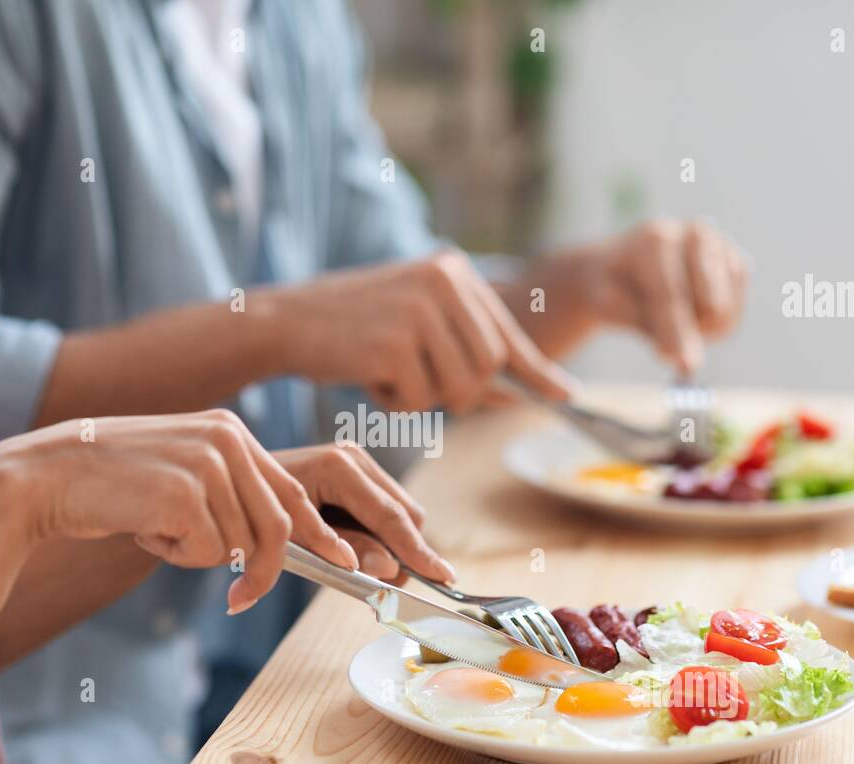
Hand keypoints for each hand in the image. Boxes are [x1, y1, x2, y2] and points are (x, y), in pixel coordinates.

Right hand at [0, 410, 358, 613]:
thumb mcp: (183, 473)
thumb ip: (230, 492)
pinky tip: (143, 528)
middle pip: (276, 526)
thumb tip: (279, 540)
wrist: (44, 476)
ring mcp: (206, 464)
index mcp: (230, 431)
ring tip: (156, 526)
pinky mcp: (184, 493)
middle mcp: (226, 440)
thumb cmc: (113, 484)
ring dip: (198, 554)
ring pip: (239, 544)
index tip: (346, 563)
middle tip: (240, 602)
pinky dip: (175, 556)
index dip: (320, 534)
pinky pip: (206, 553)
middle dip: (263, 573)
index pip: (291, 491)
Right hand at [264, 249, 574, 411]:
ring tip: (390, 374)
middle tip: (420, 386)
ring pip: (460, 388)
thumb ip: (468, 351)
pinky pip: (420, 401)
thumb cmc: (355, 330)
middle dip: (463, 393)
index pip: (507, 333)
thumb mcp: (418, 324)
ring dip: (427, 398)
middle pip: (490, 367)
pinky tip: (368, 376)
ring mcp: (419, 310)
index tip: (566, 396)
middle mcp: (443, 281)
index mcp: (454, 271)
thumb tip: (525, 393)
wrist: (287, 321)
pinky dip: (396, 403)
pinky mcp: (394, 343)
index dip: (537, 372)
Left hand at [272, 444, 453, 583]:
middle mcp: (354, 458)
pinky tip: (356, 553)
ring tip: (360, 571)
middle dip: (406, 553)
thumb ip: (342, 551)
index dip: (418, 551)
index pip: (391, 516)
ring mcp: (358, 462)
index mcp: (339, 467)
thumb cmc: (254, 511)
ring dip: (392, 547)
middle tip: (385, 589)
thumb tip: (389, 568)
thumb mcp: (292, 539)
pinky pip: (387, 511)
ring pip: (402, 514)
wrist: (230, 482)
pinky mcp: (357, 473)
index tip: (443, 577)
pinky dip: (381, 537)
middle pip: (406, 514)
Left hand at [532, 219, 747, 372]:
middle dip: (689, 332)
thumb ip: (649, 328)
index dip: (676, 332)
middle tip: (662, 351)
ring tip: (668, 325)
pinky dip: (714, 329)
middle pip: (709, 303)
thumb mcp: (612, 307)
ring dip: (699, 332)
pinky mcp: (737, 266)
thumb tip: (688, 363)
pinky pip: (734, 314)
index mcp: (657, 239)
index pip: (672, 294)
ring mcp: (722, 248)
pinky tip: (689, 322)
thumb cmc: (612, 287)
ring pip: (726, 311)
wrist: (621, 266)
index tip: (683, 364)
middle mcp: (697, 235)